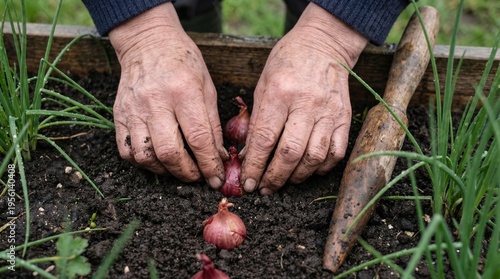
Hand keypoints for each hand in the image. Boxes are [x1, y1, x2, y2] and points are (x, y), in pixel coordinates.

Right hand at [109, 3, 226, 187]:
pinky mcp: (118, 115)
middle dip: (187, 173)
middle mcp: (155, 102)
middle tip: (198, 177)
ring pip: (145, 157)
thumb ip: (213, 124)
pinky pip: (127, 151)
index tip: (216, 180)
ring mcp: (133, 110)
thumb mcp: (207, 88)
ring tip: (179, 169)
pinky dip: (144, 163)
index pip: (198, 138)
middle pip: (169, 152)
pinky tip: (158, 160)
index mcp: (183, 92)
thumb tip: (219, 157)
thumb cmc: (184, 64)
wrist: (148, 44)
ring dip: (165, 171)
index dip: (209, 165)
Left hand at [241, 3, 367, 194]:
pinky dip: (321, 168)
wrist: (323, 46)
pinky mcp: (344, 117)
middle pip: (290, 153)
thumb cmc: (286, 64)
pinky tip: (308, 170)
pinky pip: (335, 152)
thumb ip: (256, 121)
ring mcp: (329, 112)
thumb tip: (248, 156)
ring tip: (284, 182)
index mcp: (279, 93)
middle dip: (274, 178)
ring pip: (314, 157)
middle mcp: (306, 104)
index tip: (248, 183)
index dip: (254, 166)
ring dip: (296, 177)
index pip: (264, 139)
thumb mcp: (262, 85)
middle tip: (264, 189)